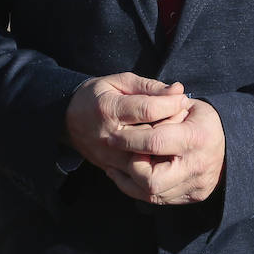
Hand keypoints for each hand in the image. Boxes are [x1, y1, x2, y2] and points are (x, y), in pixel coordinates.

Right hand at [64, 73, 190, 179]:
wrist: (69, 120)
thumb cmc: (98, 96)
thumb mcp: (119, 82)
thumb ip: (148, 86)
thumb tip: (177, 90)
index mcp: (109, 109)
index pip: (148, 109)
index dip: (170, 103)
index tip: (183, 97)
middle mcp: (110, 136)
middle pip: (151, 135)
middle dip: (173, 123)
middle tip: (184, 115)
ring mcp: (111, 156)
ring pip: (149, 157)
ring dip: (168, 145)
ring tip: (176, 131)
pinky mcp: (113, 169)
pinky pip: (142, 171)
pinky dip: (158, 160)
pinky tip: (165, 148)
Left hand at [104, 99, 225, 204]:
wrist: (230, 147)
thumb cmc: (202, 121)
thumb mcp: (188, 105)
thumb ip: (165, 104)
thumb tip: (144, 103)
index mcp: (196, 138)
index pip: (155, 142)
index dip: (130, 140)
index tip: (112, 136)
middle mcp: (197, 167)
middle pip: (151, 180)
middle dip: (131, 167)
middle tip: (123, 153)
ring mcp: (195, 187)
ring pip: (151, 194)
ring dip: (129, 180)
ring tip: (117, 164)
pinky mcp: (192, 198)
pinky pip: (157, 200)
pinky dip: (138, 189)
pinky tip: (127, 175)